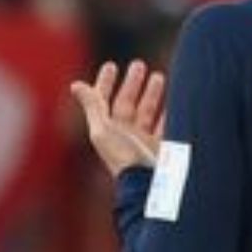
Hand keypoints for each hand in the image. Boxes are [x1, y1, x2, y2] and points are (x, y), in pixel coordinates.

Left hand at [71, 60, 165, 176]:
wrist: (152, 186)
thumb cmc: (126, 158)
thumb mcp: (104, 130)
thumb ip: (93, 106)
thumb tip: (75, 85)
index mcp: (107, 132)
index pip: (103, 102)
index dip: (104, 83)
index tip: (112, 65)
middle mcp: (125, 136)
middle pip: (127, 104)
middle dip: (132, 84)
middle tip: (139, 64)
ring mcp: (144, 143)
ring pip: (147, 112)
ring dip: (152, 94)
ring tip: (159, 75)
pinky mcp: (162, 149)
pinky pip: (167, 126)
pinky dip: (169, 112)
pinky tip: (175, 101)